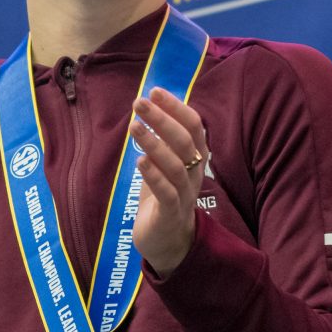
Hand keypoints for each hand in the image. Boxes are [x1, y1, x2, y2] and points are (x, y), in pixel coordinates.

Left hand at [128, 87, 207, 276]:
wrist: (168, 241)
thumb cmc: (164, 195)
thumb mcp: (165, 162)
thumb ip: (163, 138)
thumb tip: (150, 105)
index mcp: (196, 157)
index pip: (194, 126)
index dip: (176, 107)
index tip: (155, 91)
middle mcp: (196, 173)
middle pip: (185, 142)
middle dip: (162, 119)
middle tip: (139, 102)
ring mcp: (186, 194)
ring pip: (176, 166)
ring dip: (155, 144)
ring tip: (134, 127)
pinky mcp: (172, 214)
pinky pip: (167, 193)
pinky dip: (154, 176)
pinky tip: (140, 161)